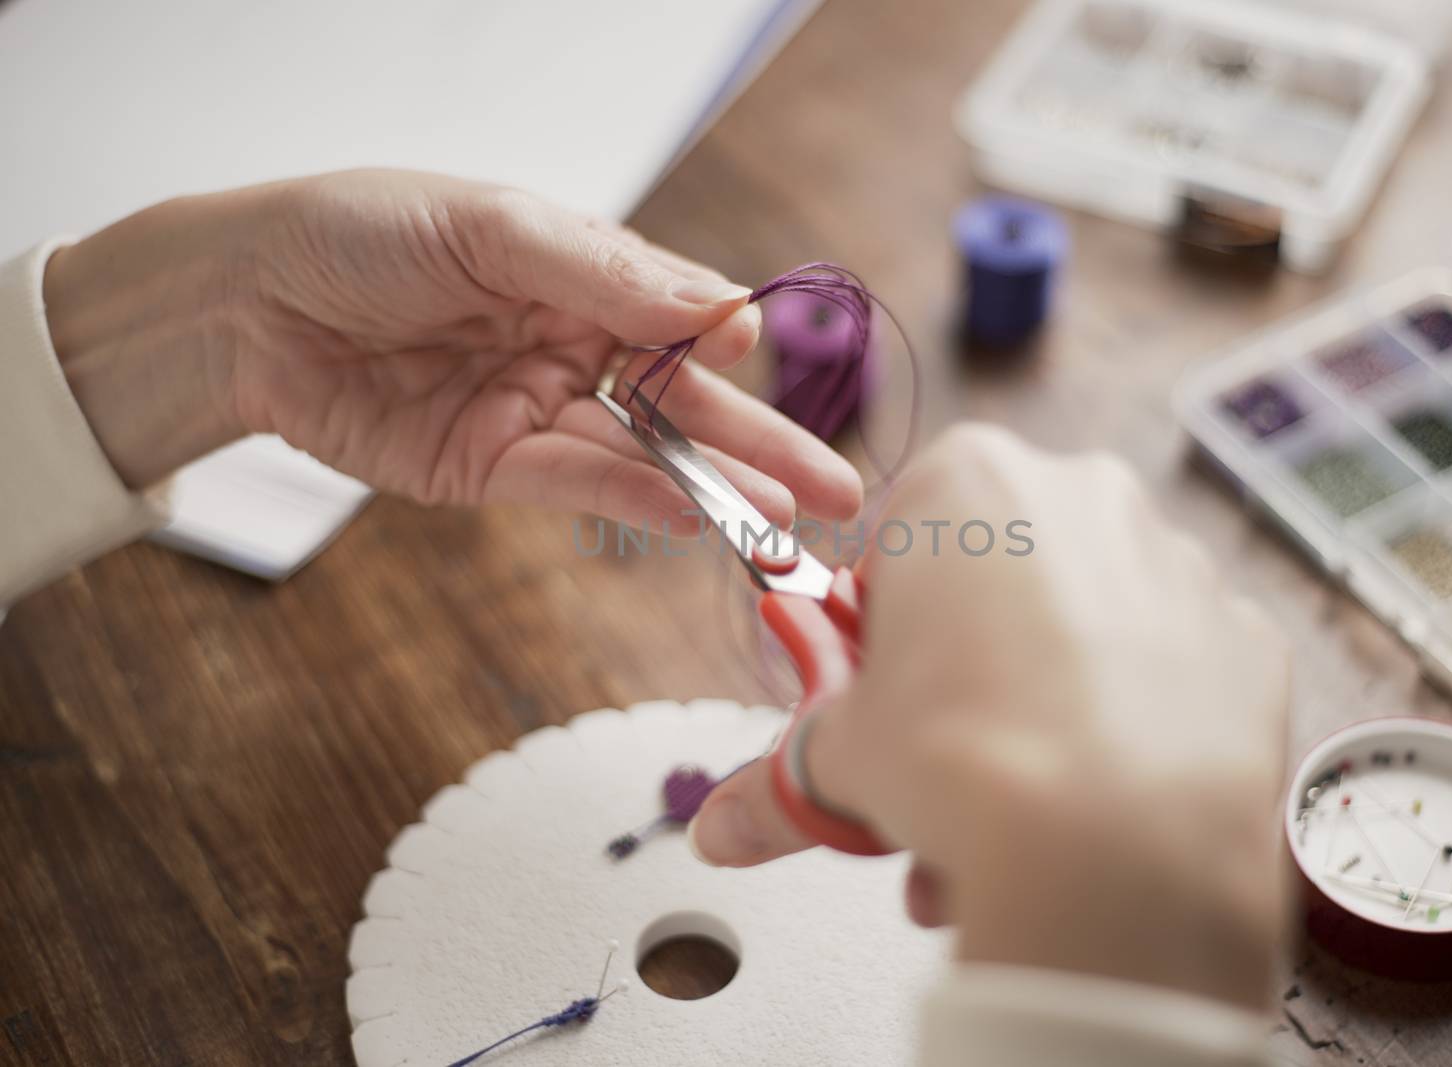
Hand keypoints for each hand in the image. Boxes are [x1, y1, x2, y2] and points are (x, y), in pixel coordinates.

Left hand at [43, 169, 861, 529]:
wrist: (245, 302)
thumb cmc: (362, 234)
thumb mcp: (494, 227)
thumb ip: (610, 274)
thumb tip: (725, 309)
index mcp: (581, 272)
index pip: (684, 316)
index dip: (725, 343)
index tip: (753, 352)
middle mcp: (572, 345)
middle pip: (688, 402)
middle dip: (766, 446)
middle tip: (844, 491)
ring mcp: (536, 410)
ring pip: (646, 456)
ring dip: (718, 489)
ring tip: (791, 522)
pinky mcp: (491, 467)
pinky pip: (579, 485)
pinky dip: (640, 501)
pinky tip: (698, 516)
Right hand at [689, 426, 1290, 1009]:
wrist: (1122, 851)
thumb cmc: (971, 765)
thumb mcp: (841, 760)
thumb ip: (777, 783)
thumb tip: (721, 827)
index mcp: (967, 481)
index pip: (895, 539)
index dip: (878, 630)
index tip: (876, 694)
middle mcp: (1081, 494)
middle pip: (994, 581)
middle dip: (962, 674)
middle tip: (938, 762)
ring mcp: (1176, 559)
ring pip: (1084, 630)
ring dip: (1040, 707)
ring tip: (1013, 817)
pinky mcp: (1245, 636)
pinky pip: (1169, 672)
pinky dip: (1133, 723)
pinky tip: (1102, 798)